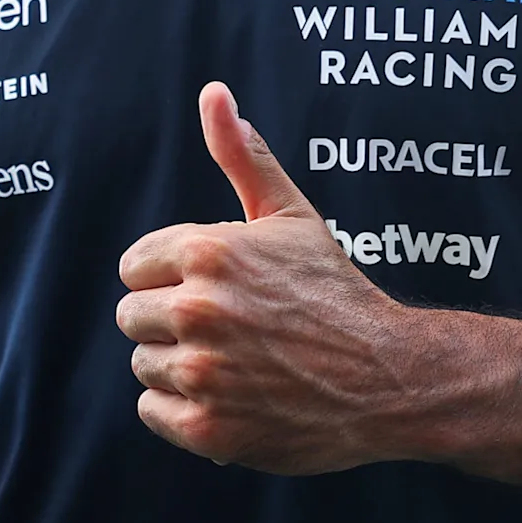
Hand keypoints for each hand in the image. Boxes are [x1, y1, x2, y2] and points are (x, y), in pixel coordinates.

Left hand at [116, 82, 444, 474]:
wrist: (389, 378)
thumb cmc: (336, 293)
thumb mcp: (290, 216)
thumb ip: (243, 157)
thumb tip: (214, 94)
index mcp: (206, 251)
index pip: (134, 266)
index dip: (171, 279)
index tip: (215, 291)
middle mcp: (197, 309)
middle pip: (132, 316)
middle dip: (170, 322)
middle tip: (228, 331)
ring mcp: (201, 372)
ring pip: (143, 364)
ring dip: (178, 367)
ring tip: (236, 364)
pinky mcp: (207, 428)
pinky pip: (152, 412)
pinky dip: (183, 411)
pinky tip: (229, 398)